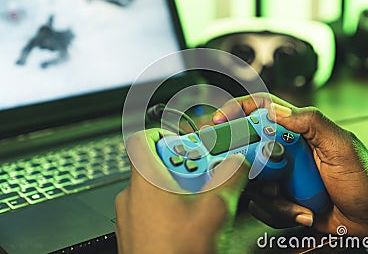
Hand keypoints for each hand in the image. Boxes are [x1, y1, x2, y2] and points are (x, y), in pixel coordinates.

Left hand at [115, 129, 249, 253]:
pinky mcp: (134, 232)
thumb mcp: (214, 211)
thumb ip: (229, 179)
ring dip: (180, 189)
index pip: (144, 139)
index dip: (167, 135)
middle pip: (157, 164)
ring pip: (156, 188)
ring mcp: (130, 215)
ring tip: (201, 204)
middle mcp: (132, 195)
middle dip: (184, 168)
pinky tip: (188, 225)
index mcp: (145, 181)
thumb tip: (237, 164)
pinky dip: (170, 208)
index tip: (188, 144)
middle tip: (205, 179)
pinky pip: (151, 208)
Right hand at [212, 93, 367, 239]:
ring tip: (296, 203)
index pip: (261, 109)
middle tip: (259, 177)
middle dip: (244, 163)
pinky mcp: (278, 196)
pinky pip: (262, 203)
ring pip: (251, 179)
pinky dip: (279, 212)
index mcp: (296, 130)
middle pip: (246, 146)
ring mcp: (279, 174)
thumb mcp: (341, 145)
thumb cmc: (361, 178)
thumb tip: (276, 111)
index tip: (220, 119)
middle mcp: (282, 150)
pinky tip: (302, 212)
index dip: (237, 109)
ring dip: (270, 196)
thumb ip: (312, 122)